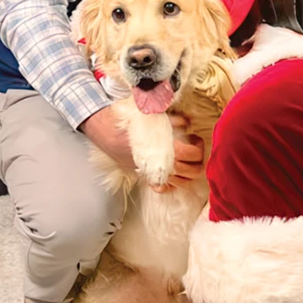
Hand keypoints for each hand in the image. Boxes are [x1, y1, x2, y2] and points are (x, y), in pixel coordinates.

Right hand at [80, 108, 204, 190]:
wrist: (103, 128)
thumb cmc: (127, 120)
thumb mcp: (153, 114)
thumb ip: (173, 120)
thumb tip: (188, 122)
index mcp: (164, 148)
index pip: (192, 155)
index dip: (199, 147)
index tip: (195, 138)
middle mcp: (160, 164)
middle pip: (192, 172)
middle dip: (198, 161)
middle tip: (194, 148)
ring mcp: (152, 172)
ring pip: (180, 182)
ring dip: (188, 172)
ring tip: (186, 159)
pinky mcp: (143, 175)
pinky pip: (162, 187)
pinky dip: (171, 184)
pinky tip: (173, 173)